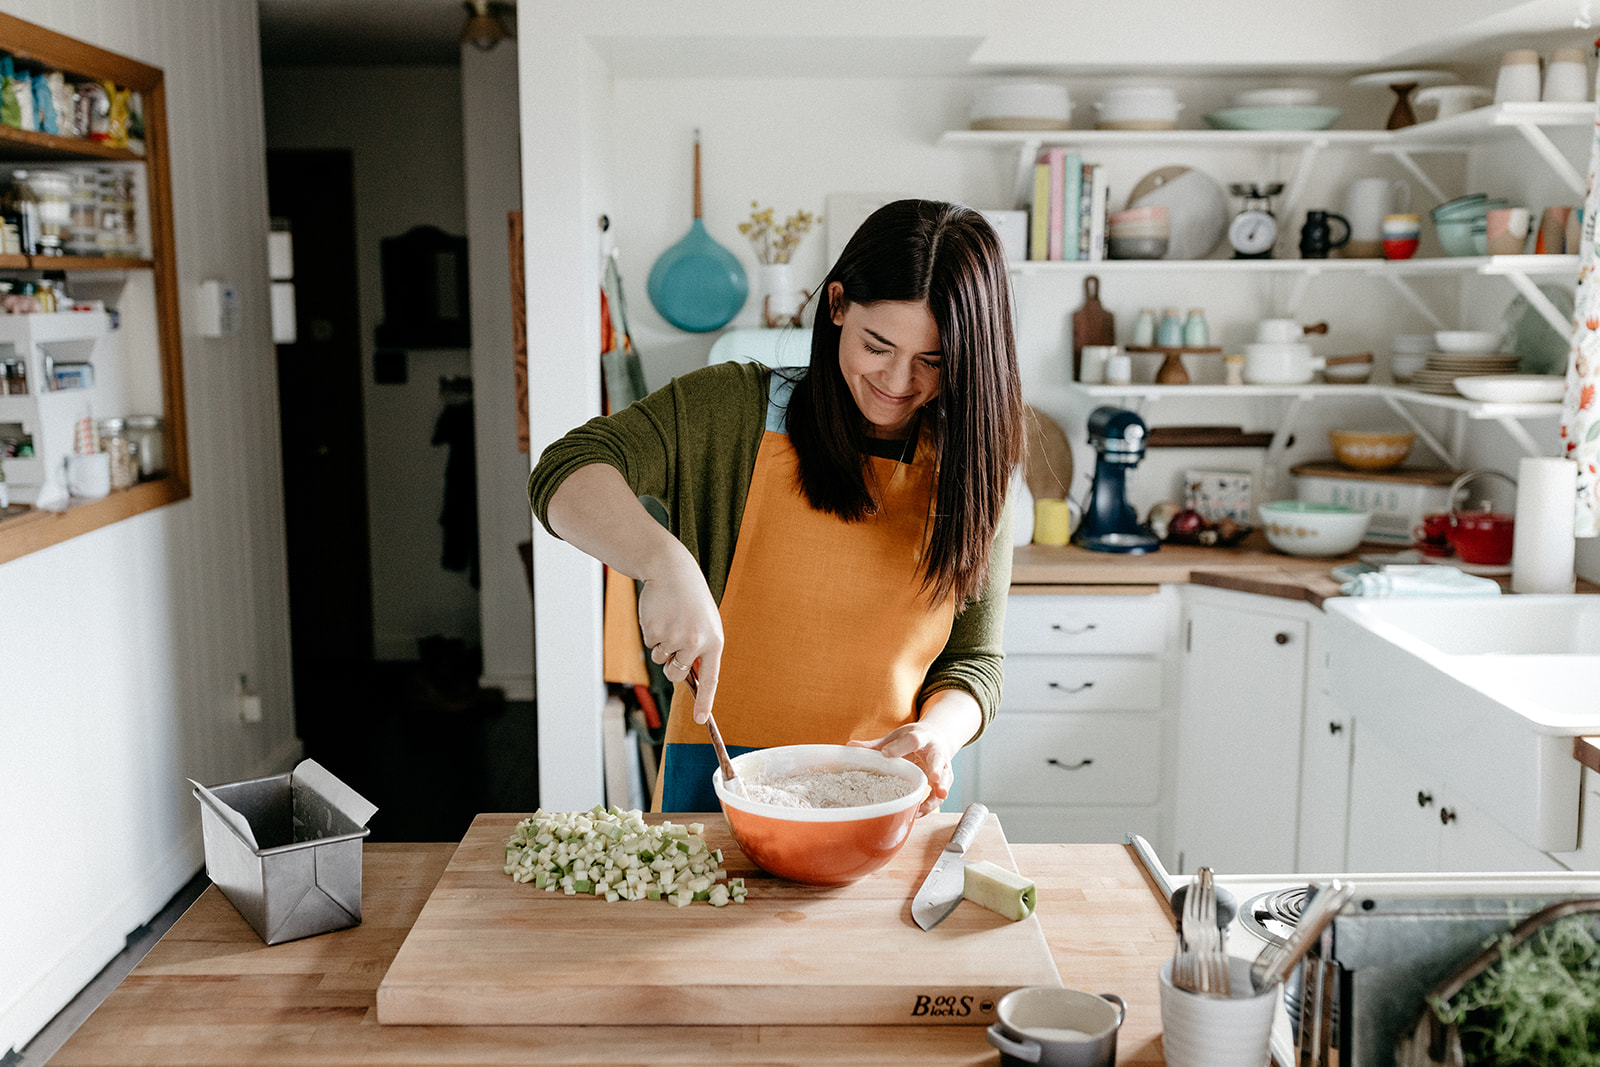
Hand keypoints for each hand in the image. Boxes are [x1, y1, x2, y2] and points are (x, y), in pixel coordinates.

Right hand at [638, 547, 723, 724]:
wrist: (671, 571)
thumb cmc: (690, 601)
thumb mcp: (705, 624)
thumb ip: (701, 650)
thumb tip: (690, 680)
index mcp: (714, 642)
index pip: (710, 679)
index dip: (705, 701)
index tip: (701, 720)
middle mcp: (695, 642)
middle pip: (677, 675)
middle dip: (671, 667)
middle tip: (674, 643)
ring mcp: (673, 638)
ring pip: (661, 660)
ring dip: (661, 646)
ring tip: (670, 621)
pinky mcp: (655, 632)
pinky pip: (650, 645)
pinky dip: (652, 634)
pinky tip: (660, 616)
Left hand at [848, 722, 957, 816]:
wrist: (936, 737)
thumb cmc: (913, 739)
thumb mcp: (896, 737)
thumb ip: (875, 745)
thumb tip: (850, 747)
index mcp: (921, 737)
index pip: (912, 740)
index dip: (899, 747)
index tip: (885, 753)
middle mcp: (936, 751)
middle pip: (937, 759)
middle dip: (936, 768)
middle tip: (935, 778)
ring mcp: (943, 766)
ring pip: (946, 778)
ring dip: (942, 788)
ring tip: (940, 796)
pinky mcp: (944, 780)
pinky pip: (939, 794)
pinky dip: (931, 804)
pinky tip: (919, 812)